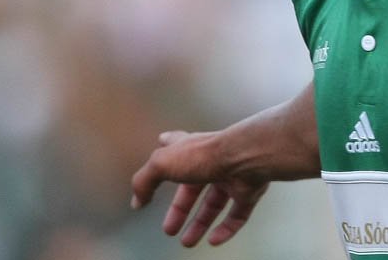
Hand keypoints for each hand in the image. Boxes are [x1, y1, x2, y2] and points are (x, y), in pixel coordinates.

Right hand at [131, 130, 268, 246]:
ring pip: (216, 203)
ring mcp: (233, 175)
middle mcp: (213, 161)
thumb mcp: (162, 164)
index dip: (166, 149)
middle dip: (180, 209)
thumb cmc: (204, 155)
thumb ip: (144, 181)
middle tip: (169, 229)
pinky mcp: (250, 190)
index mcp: (192, 148)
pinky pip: (238, 213)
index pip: (176, 145)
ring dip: (201, 224)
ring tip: (187, 243)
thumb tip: (137, 201)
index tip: (160, 145)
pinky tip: (213, 241)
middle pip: (194, 188)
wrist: (247, 156)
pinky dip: (226, 229)